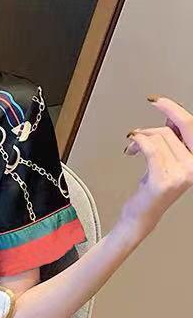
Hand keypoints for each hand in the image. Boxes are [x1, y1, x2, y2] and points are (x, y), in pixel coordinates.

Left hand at [119, 96, 192, 237]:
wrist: (141, 216)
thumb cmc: (152, 190)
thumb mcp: (167, 160)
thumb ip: (173, 139)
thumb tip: (171, 116)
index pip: (190, 125)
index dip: (173, 109)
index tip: (157, 101)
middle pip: (169, 131)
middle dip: (149, 131)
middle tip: (135, 135)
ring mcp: (180, 174)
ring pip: (158, 139)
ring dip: (139, 140)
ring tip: (132, 150)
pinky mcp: (163, 180)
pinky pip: (150, 149)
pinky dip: (138, 143)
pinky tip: (130, 148)